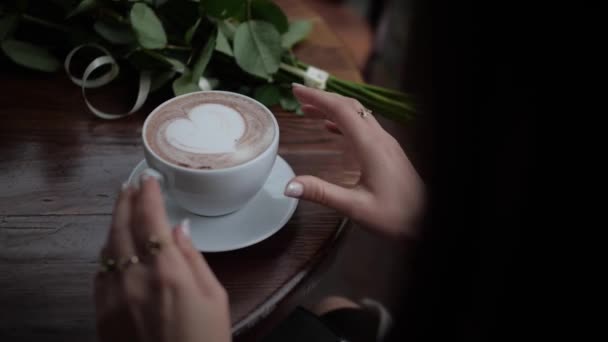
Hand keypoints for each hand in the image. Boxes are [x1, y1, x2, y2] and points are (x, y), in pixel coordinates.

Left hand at [95, 176, 230, 341]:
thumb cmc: (205, 340)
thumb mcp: (215, 297)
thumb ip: (194, 258)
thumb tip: (182, 229)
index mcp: (169, 272)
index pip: (152, 219)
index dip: (149, 194)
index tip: (150, 179)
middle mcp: (136, 279)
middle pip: (123, 226)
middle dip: (126, 200)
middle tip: (131, 185)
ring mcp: (115, 296)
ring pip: (108, 247)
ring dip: (114, 223)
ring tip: (123, 207)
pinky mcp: (104, 313)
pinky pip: (100, 274)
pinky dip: (107, 252)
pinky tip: (114, 246)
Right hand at [286, 84, 423, 237]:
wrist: (426, 219)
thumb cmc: (396, 216)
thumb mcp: (355, 207)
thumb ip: (322, 193)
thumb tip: (289, 185)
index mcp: (370, 146)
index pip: (341, 110)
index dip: (317, 97)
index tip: (297, 90)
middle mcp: (380, 139)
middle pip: (349, 106)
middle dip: (322, 97)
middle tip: (298, 96)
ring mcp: (386, 143)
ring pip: (358, 114)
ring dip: (332, 108)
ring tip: (309, 111)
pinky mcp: (388, 151)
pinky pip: (364, 126)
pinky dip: (344, 121)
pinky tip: (331, 129)